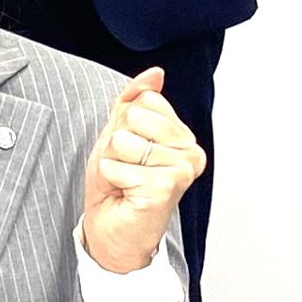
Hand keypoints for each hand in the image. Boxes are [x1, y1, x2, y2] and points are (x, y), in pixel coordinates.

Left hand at [81, 67, 205, 273]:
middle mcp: (190, 151)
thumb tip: (155, 74)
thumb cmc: (117, 183)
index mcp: (181, 135)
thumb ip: (134, 99)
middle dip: (116, 141)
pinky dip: (112, 177)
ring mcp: (181, 171)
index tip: (130, 149)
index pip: (145, 100)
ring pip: (124, 139)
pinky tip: (126, 193)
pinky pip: (118, 165)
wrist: (111, 227)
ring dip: (114, 161)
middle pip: (134, 116)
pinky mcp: (165, 189)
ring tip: (126, 180)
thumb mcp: (118, 131)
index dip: (123, 122)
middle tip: (126, 166)